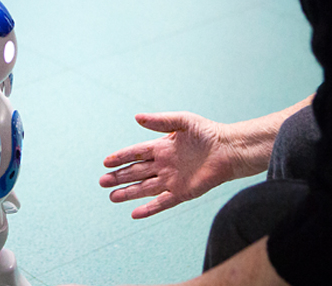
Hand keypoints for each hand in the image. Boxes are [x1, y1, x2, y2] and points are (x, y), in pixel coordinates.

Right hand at [99, 111, 241, 218]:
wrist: (229, 150)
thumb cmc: (208, 132)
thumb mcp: (183, 121)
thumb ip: (160, 121)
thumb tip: (136, 117)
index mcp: (162, 147)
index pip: (136, 153)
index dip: (121, 157)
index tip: (106, 162)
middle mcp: (164, 165)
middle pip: (136, 172)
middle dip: (119, 177)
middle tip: (102, 181)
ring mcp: (172, 180)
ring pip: (144, 188)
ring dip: (128, 192)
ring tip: (111, 196)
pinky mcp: (182, 192)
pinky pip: (162, 202)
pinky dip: (149, 209)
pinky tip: (135, 213)